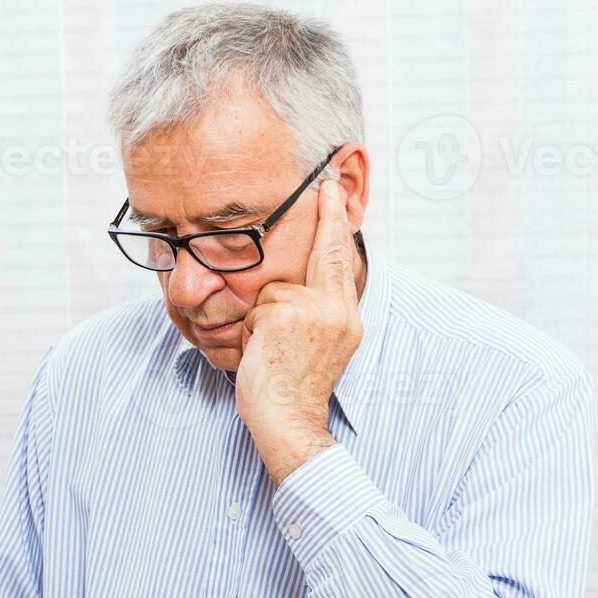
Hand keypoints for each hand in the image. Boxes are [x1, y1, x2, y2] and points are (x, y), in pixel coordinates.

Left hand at [235, 179, 362, 481]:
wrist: (287, 420)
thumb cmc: (290, 389)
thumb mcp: (315, 347)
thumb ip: (313, 311)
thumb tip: (293, 285)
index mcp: (346, 317)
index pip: (341, 262)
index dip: (336, 225)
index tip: (333, 193)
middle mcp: (337, 310)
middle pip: (325, 254)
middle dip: (328, 215)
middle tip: (328, 178)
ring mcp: (314, 311)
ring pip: (273, 290)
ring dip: (261, 319)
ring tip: (271, 352)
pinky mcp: (286, 314)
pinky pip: (257, 307)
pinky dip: (250, 331)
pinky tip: (262, 354)